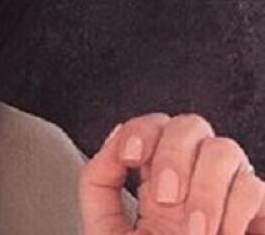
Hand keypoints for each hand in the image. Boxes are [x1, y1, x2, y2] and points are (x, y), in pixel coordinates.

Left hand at [79, 112, 264, 233]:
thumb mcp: (110, 233)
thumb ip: (101, 188)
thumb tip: (112, 145)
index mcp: (150, 186)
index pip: (150, 128)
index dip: (139, 129)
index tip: (127, 157)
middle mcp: (192, 186)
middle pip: (189, 125)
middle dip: (172, 154)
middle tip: (165, 199)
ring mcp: (229, 200)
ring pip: (225, 150)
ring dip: (206, 188)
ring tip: (197, 232)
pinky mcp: (259, 219)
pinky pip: (255, 187)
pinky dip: (236, 209)